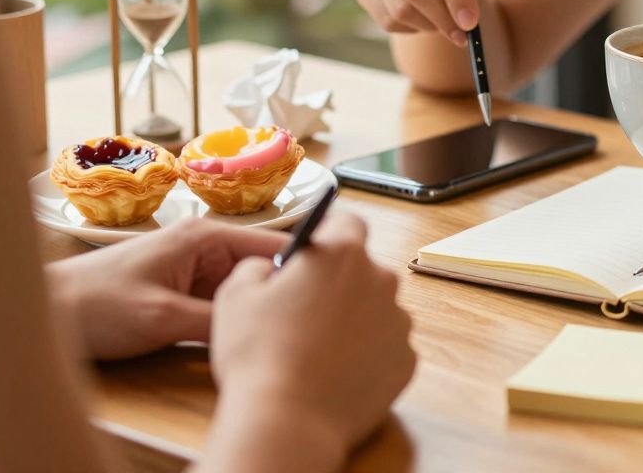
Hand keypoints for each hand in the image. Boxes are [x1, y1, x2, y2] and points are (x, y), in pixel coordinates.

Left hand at [45, 219, 287, 360]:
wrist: (45, 314)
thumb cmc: (95, 305)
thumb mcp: (163, 319)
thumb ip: (217, 321)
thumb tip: (266, 328)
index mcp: (205, 237)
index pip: (273, 246)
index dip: (303, 270)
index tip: (331, 295)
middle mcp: (205, 247)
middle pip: (264, 270)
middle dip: (281, 296)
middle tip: (307, 325)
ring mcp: (195, 271)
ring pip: (246, 291)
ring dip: (258, 311)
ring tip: (281, 335)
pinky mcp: (185, 293)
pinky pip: (224, 305)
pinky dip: (236, 322)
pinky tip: (247, 341)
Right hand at [209, 213, 414, 465]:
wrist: (288, 421)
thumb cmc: (259, 354)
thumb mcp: (235, 294)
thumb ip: (258, 265)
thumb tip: (271, 268)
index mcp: (342, 254)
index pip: (348, 222)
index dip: (329, 234)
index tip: (314, 252)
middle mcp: (381, 280)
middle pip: (363, 270)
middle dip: (338, 283)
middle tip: (304, 311)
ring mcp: (399, 322)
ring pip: (376, 310)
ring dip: (354, 320)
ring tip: (317, 350)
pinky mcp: (406, 361)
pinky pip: (385, 348)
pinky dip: (366, 356)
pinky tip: (335, 373)